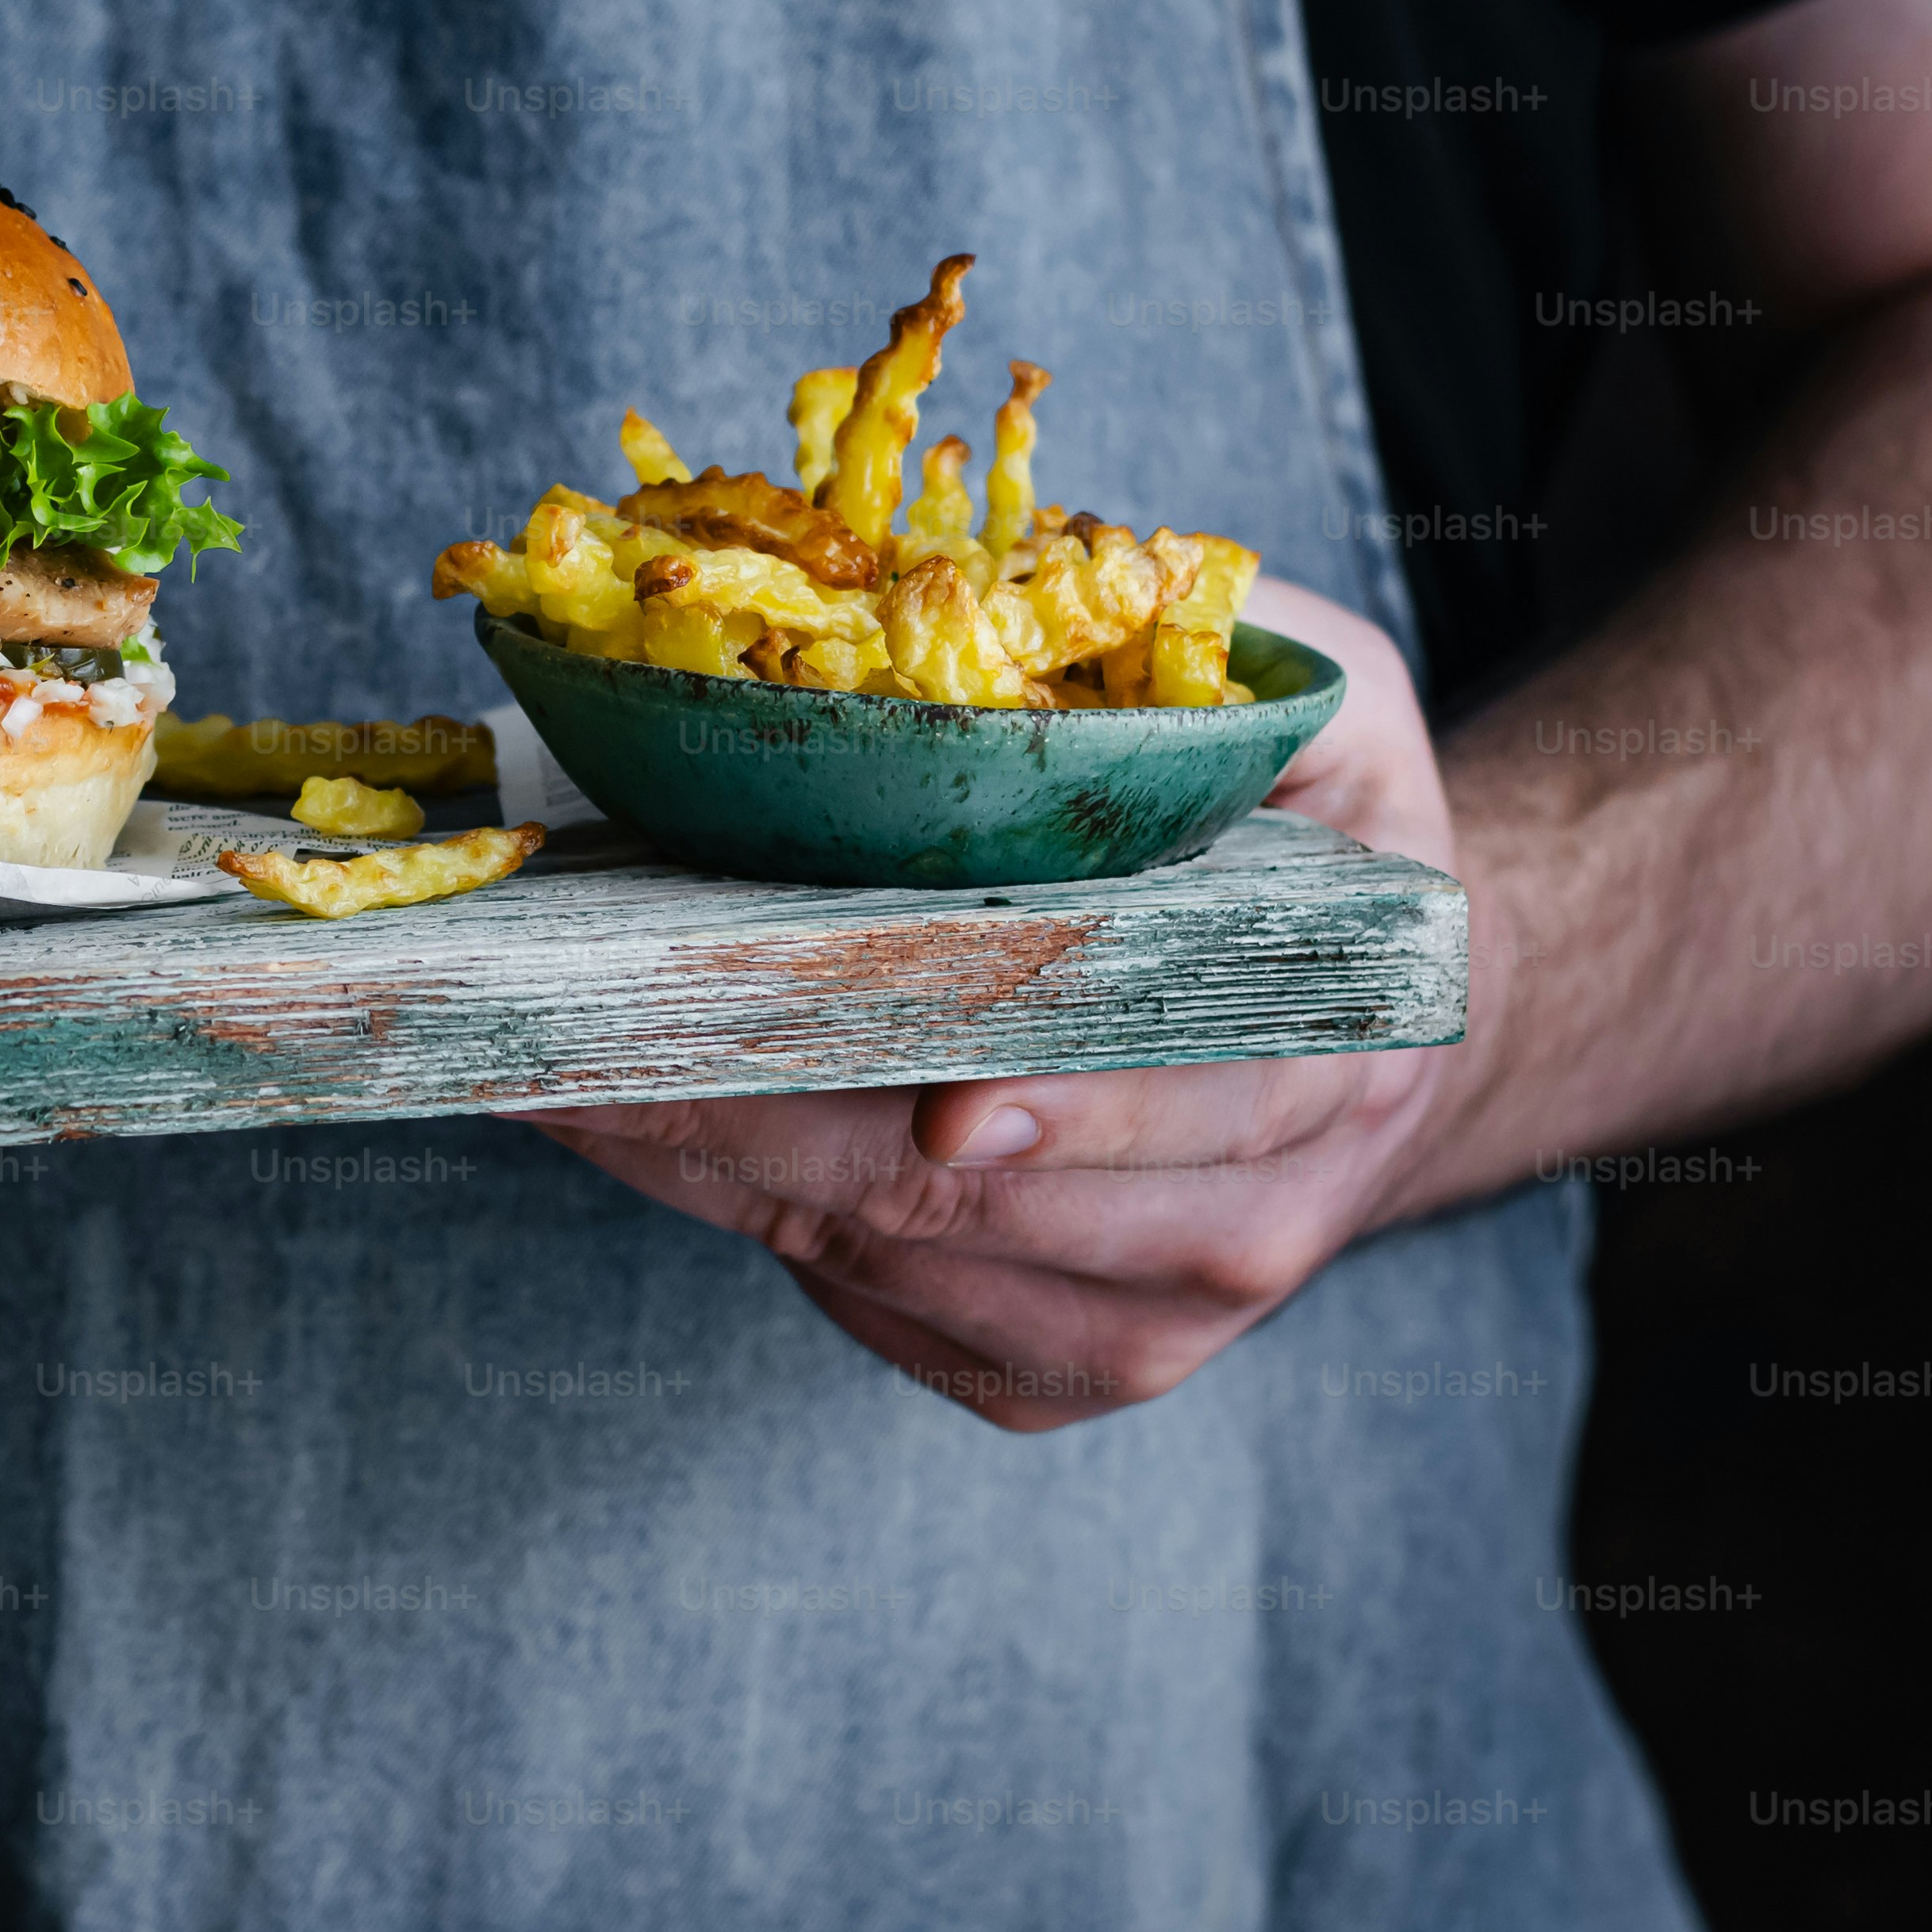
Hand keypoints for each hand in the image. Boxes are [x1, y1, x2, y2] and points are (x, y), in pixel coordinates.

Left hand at [503, 579, 1482, 1429]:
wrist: (1375, 1019)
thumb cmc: (1325, 832)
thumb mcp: (1312, 696)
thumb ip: (1207, 633)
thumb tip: (1021, 565)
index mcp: (1335, 1048)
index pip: (1189, 1098)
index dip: (1060, 1102)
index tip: (937, 1099)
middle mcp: (1252, 1217)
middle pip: (980, 1204)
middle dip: (774, 1120)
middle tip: (594, 1043)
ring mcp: (1147, 1316)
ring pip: (897, 1266)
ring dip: (717, 1169)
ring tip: (556, 1066)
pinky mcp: (1050, 1366)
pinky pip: (877, 1316)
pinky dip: (745, 1220)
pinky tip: (637, 1126)